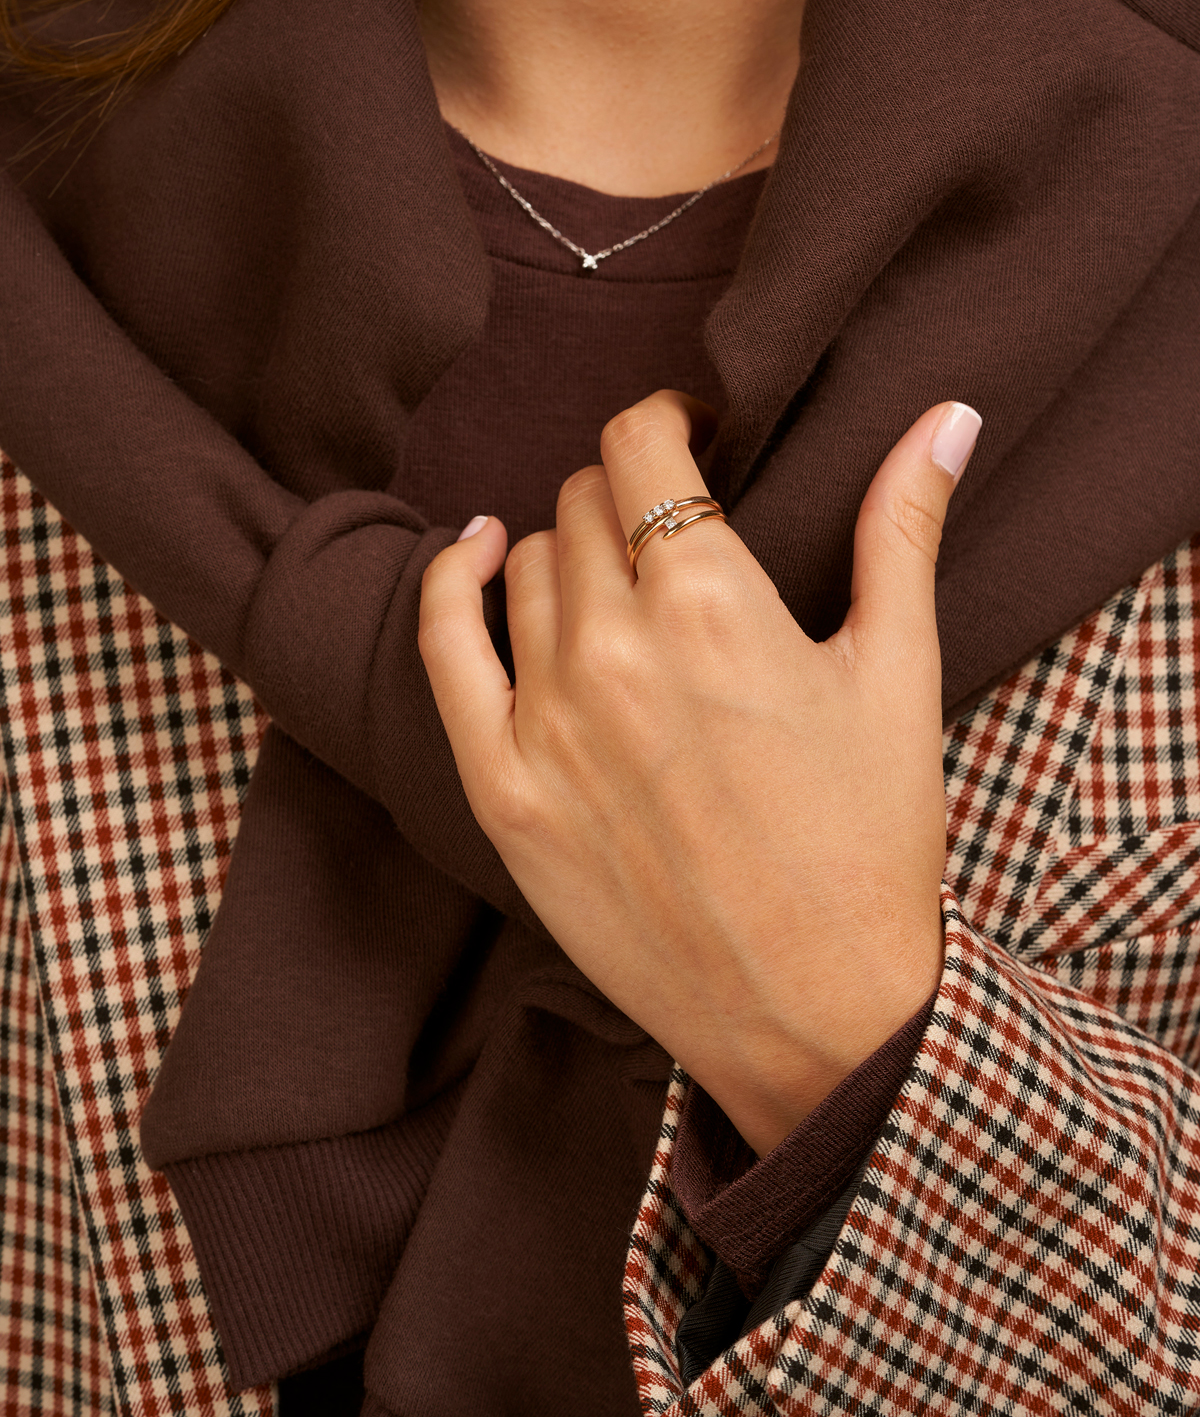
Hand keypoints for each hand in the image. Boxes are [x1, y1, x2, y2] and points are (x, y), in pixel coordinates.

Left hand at [418, 392, 980, 1154]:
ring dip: (574, 552)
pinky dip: (453, 585)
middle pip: (587, 503)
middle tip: (676, 531)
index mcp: (714, 604)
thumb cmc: (872, 842)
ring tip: (623, 582)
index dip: (668, 422)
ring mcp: (547, 722)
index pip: (641, 446)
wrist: (817, 1010)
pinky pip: (443, 648)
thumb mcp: (899, 673)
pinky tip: (478, 555)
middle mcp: (615, 649)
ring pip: (528, 568)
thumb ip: (903, 528)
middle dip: (634, 495)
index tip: (696, 439)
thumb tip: (945, 415)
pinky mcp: (503, 790)